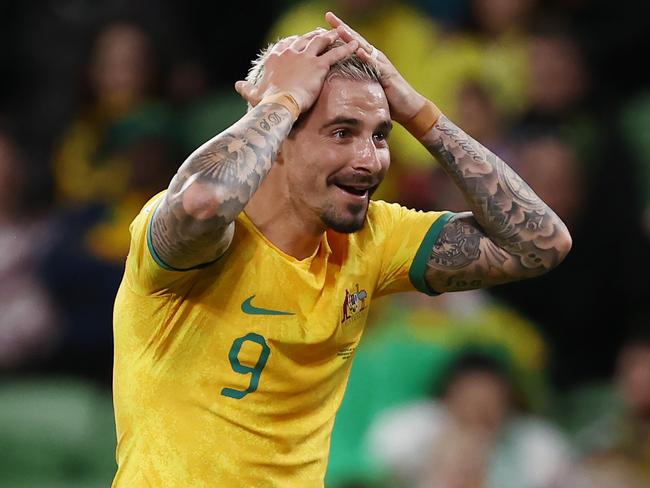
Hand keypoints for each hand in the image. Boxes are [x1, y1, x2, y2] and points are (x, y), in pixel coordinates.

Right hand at [235, 29, 357, 112]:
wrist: (278, 105)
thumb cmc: (266, 102)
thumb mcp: (253, 94)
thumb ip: (246, 88)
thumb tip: (237, 86)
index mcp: (275, 57)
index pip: (287, 44)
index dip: (295, 42)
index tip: (300, 42)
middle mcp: (290, 52)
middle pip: (305, 39)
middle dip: (315, 36)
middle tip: (323, 34)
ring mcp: (305, 57)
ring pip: (321, 42)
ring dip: (331, 37)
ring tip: (340, 34)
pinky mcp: (319, 65)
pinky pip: (335, 54)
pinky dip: (347, 48)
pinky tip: (356, 46)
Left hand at [325, 11, 426, 123]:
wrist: (407, 107)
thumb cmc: (385, 99)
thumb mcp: (364, 87)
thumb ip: (353, 79)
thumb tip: (335, 82)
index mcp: (367, 59)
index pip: (349, 43)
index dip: (337, 33)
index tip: (321, 25)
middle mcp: (374, 57)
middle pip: (355, 39)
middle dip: (342, 27)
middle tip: (329, 16)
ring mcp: (381, 64)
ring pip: (364, 48)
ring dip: (352, 38)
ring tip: (340, 29)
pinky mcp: (388, 74)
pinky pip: (376, 65)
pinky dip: (368, 58)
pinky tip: (359, 52)